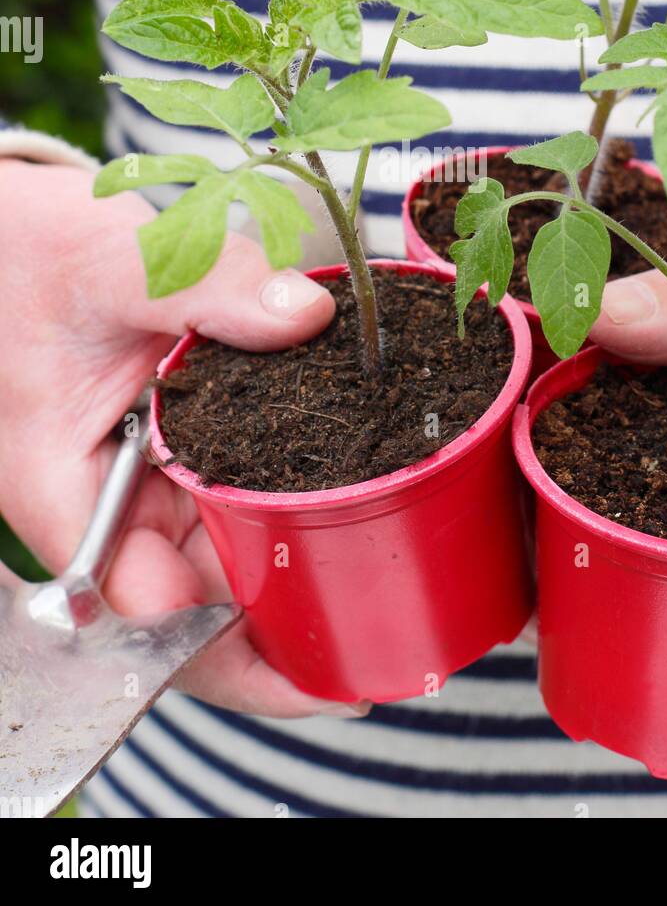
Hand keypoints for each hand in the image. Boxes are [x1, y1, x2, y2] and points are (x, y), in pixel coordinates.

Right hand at [0, 159, 369, 717]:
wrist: (11, 227)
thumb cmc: (29, 251)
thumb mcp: (118, 265)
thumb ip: (211, 289)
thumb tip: (308, 317)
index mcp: (62, 490)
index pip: (149, 611)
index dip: (234, 657)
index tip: (321, 677)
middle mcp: (103, 502)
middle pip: (198, 601)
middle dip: (285, 628)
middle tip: (388, 642)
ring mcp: (139, 477)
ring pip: (221, 552)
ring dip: (295, 571)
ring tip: (389, 590)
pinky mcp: (172, 444)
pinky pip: (231, 492)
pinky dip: (286, 502)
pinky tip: (353, 505)